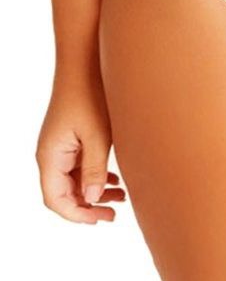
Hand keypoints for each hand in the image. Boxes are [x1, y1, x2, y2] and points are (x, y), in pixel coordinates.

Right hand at [35, 71, 126, 222]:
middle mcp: (51, 153)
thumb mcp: (97, 136)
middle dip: (88, 205)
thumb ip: (94, 170)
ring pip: (73, 179)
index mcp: (50, 156)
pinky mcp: (71, 136)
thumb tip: (92, 200)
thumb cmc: (90, 95)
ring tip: (121, 196)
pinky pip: (79, 164)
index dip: (77, 214)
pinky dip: (95, 175)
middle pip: (64, 192)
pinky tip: (114, 178)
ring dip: (94, 190)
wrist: (86, 61)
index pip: (56, 199)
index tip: (100, 219)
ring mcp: (60, 145)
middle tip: (114, 213)